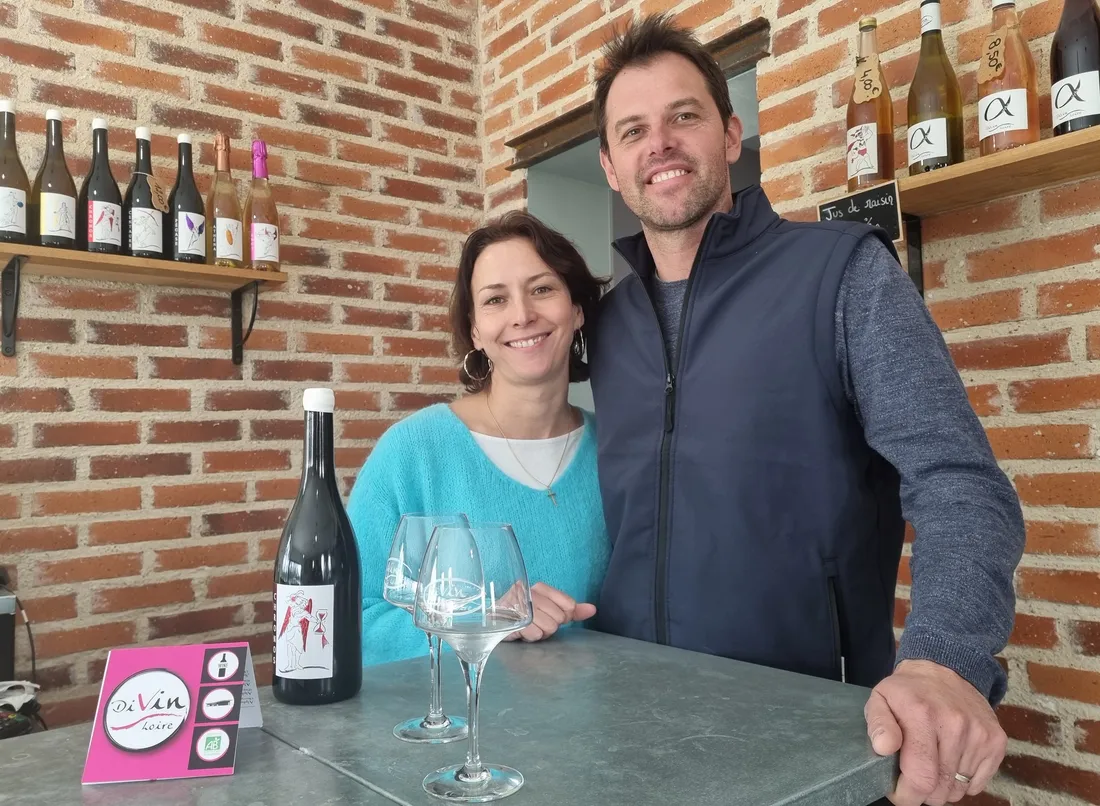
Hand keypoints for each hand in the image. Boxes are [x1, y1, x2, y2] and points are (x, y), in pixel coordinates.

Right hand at [502, 582, 595, 642]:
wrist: (495, 623)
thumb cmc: (525, 617)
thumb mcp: (550, 611)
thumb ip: (571, 610)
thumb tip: (593, 609)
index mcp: (541, 587)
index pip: (569, 605)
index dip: (563, 617)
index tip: (551, 617)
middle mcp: (529, 592)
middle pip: (559, 618)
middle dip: (550, 626)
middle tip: (537, 624)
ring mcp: (519, 604)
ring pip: (549, 626)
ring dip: (540, 632)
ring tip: (530, 628)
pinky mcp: (510, 618)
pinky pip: (534, 634)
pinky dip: (530, 637)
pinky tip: (522, 632)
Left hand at [865, 659, 1006, 804]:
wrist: (945, 668)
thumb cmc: (908, 691)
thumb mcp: (880, 700)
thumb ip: (878, 725)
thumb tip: (883, 748)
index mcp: (922, 715)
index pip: (921, 777)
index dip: (907, 795)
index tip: (898, 792)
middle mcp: (955, 724)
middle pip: (941, 789)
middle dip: (923, 793)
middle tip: (913, 777)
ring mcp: (978, 733)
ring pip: (958, 789)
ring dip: (942, 786)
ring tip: (931, 764)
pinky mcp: (996, 740)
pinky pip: (978, 784)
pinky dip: (962, 782)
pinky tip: (950, 762)